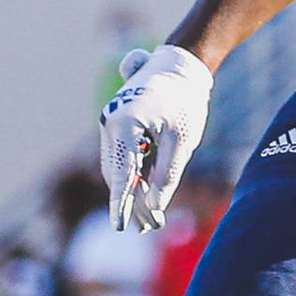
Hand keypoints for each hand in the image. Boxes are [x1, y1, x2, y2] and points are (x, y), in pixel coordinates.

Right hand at [100, 44, 213, 232]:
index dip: (122, 203)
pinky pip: (123, 157)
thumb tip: (153, 207)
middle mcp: (110, 122)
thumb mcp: (182, 141)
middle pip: (117, 174)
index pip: (122, 173)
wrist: (181, 66)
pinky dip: (134, 176)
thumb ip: (167, 174)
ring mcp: (111, 123)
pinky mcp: (118, 125)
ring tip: (148, 221)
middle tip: (147, 229)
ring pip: (118, 167)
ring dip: (132, 192)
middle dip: (131, 202)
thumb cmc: (185, 101)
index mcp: (124, 124)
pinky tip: (145, 196)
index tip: (121, 227)